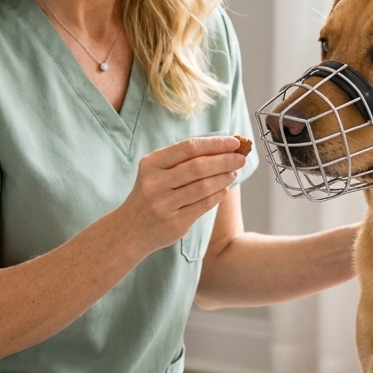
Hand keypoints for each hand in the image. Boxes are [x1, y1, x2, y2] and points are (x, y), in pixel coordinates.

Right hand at [119, 136, 244, 256]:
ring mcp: (164, 204)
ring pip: (203, 187)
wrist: (131, 229)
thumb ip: (182, 160)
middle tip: (241, 157)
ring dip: (224, 177)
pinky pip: (203, 205)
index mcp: (151, 164)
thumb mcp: (155, 171)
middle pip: (198, 167)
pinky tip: (225, 188)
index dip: (215, 143)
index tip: (234, 142)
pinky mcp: (175, 222)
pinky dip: (218, 195)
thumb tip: (221, 148)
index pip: (189, 147)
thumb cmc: (150, 194)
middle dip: (224, 160)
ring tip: (234, 172)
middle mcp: (155, 183)